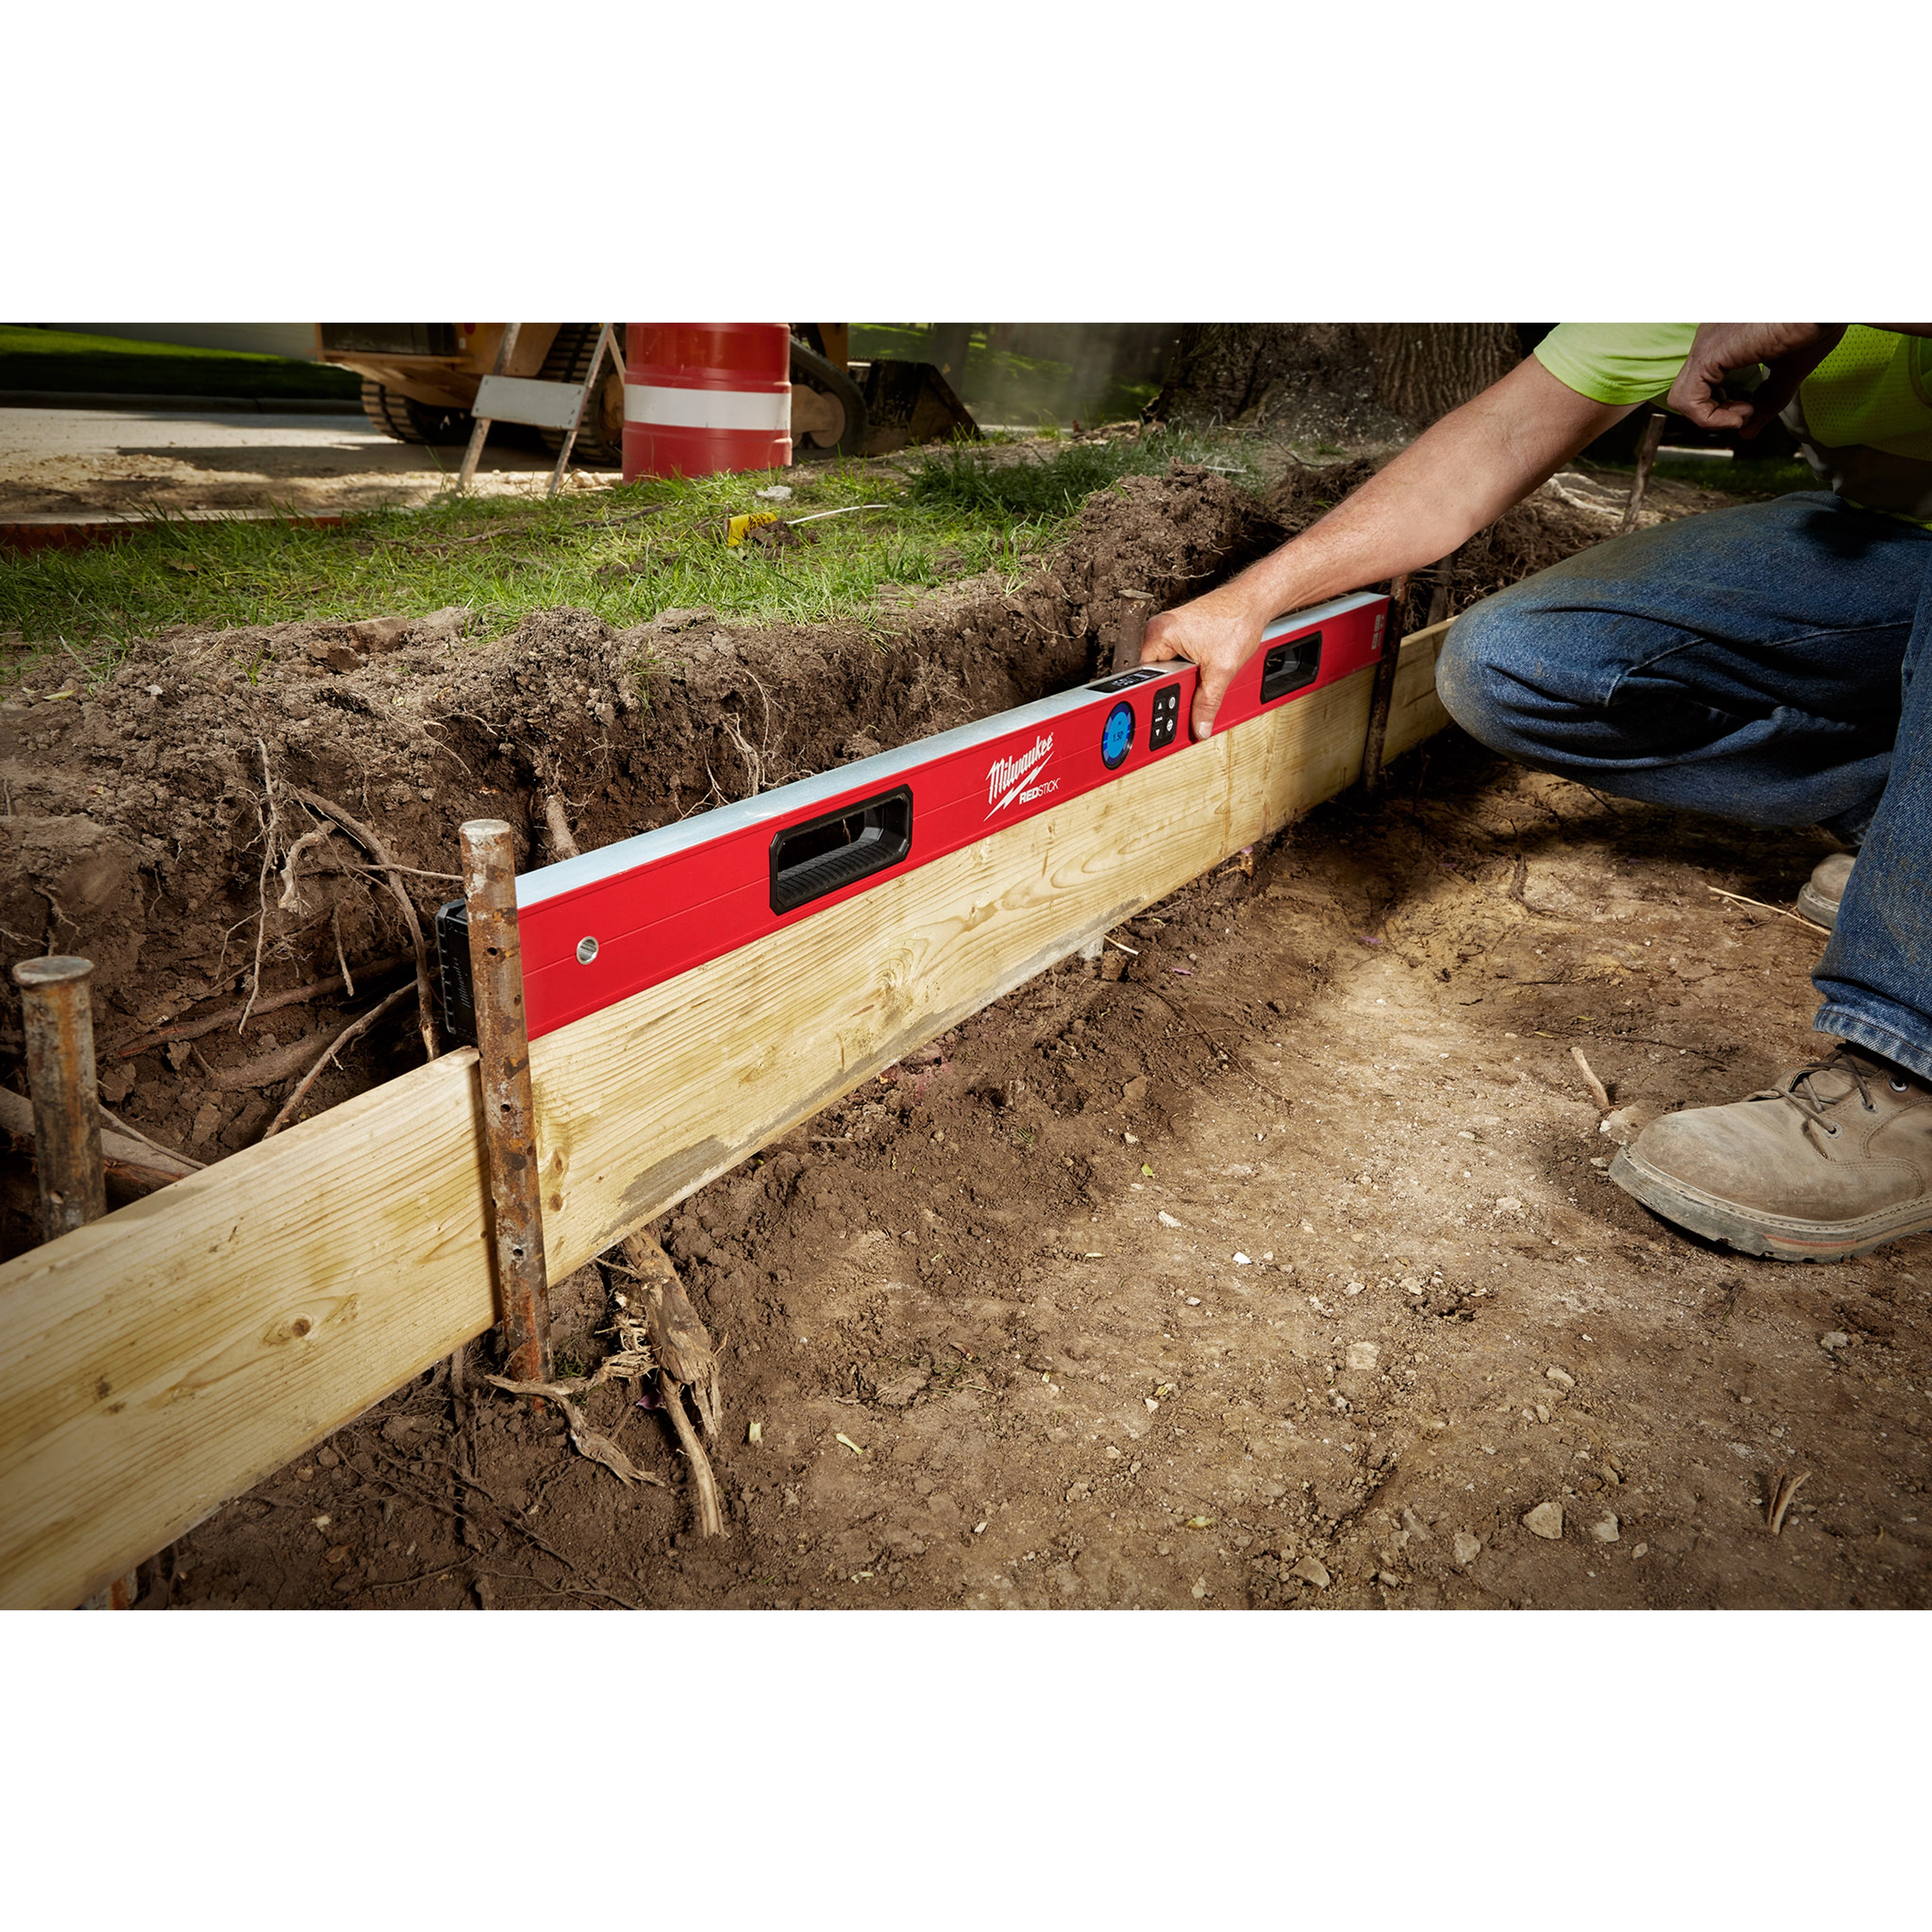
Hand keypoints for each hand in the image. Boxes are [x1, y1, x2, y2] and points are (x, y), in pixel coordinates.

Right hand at [1140, 589, 1264, 739]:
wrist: (1254, 601)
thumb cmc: (1238, 620)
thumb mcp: (1222, 670)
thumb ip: (1207, 703)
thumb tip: (1199, 726)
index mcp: (1160, 633)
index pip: (1144, 675)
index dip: (1157, 693)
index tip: (1166, 705)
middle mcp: (1158, 628)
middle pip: (1153, 673)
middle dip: (1172, 686)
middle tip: (1191, 688)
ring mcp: (1167, 629)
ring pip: (1165, 667)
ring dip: (1181, 676)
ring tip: (1200, 673)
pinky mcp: (1177, 631)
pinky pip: (1174, 658)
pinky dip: (1186, 667)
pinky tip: (1201, 666)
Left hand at [1667, 320, 1844, 439]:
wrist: (1822, 312)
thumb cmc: (1813, 329)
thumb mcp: (1785, 375)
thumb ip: (1764, 403)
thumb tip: (1747, 432)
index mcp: (1723, 343)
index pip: (1700, 386)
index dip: (1720, 407)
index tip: (1750, 410)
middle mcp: (1708, 341)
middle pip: (1689, 394)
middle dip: (1715, 414)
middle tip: (1747, 412)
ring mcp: (1705, 346)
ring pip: (1682, 400)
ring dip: (1714, 419)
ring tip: (1746, 412)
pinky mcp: (1708, 355)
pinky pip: (1688, 400)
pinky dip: (1711, 418)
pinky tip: (1740, 414)